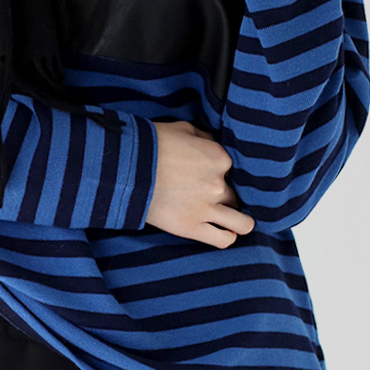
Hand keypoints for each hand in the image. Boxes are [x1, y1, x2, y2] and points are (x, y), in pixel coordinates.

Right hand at [146, 119, 253, 250]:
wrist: (128, 168)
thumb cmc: (153, 145)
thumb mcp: (182, 129)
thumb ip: (204, 139)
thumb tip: (211, 145)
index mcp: (219, 158)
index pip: (233, 170)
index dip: (222, 174)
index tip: (210, 176)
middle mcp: (218, 184)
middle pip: (236, 196)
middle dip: (227, 197)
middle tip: (213, 198)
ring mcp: (207, 208)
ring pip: (241, 223)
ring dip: (240, 222)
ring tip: (234, 222)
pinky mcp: (192, 227)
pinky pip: (223, 239)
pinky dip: (227, 237)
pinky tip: (225, 233)